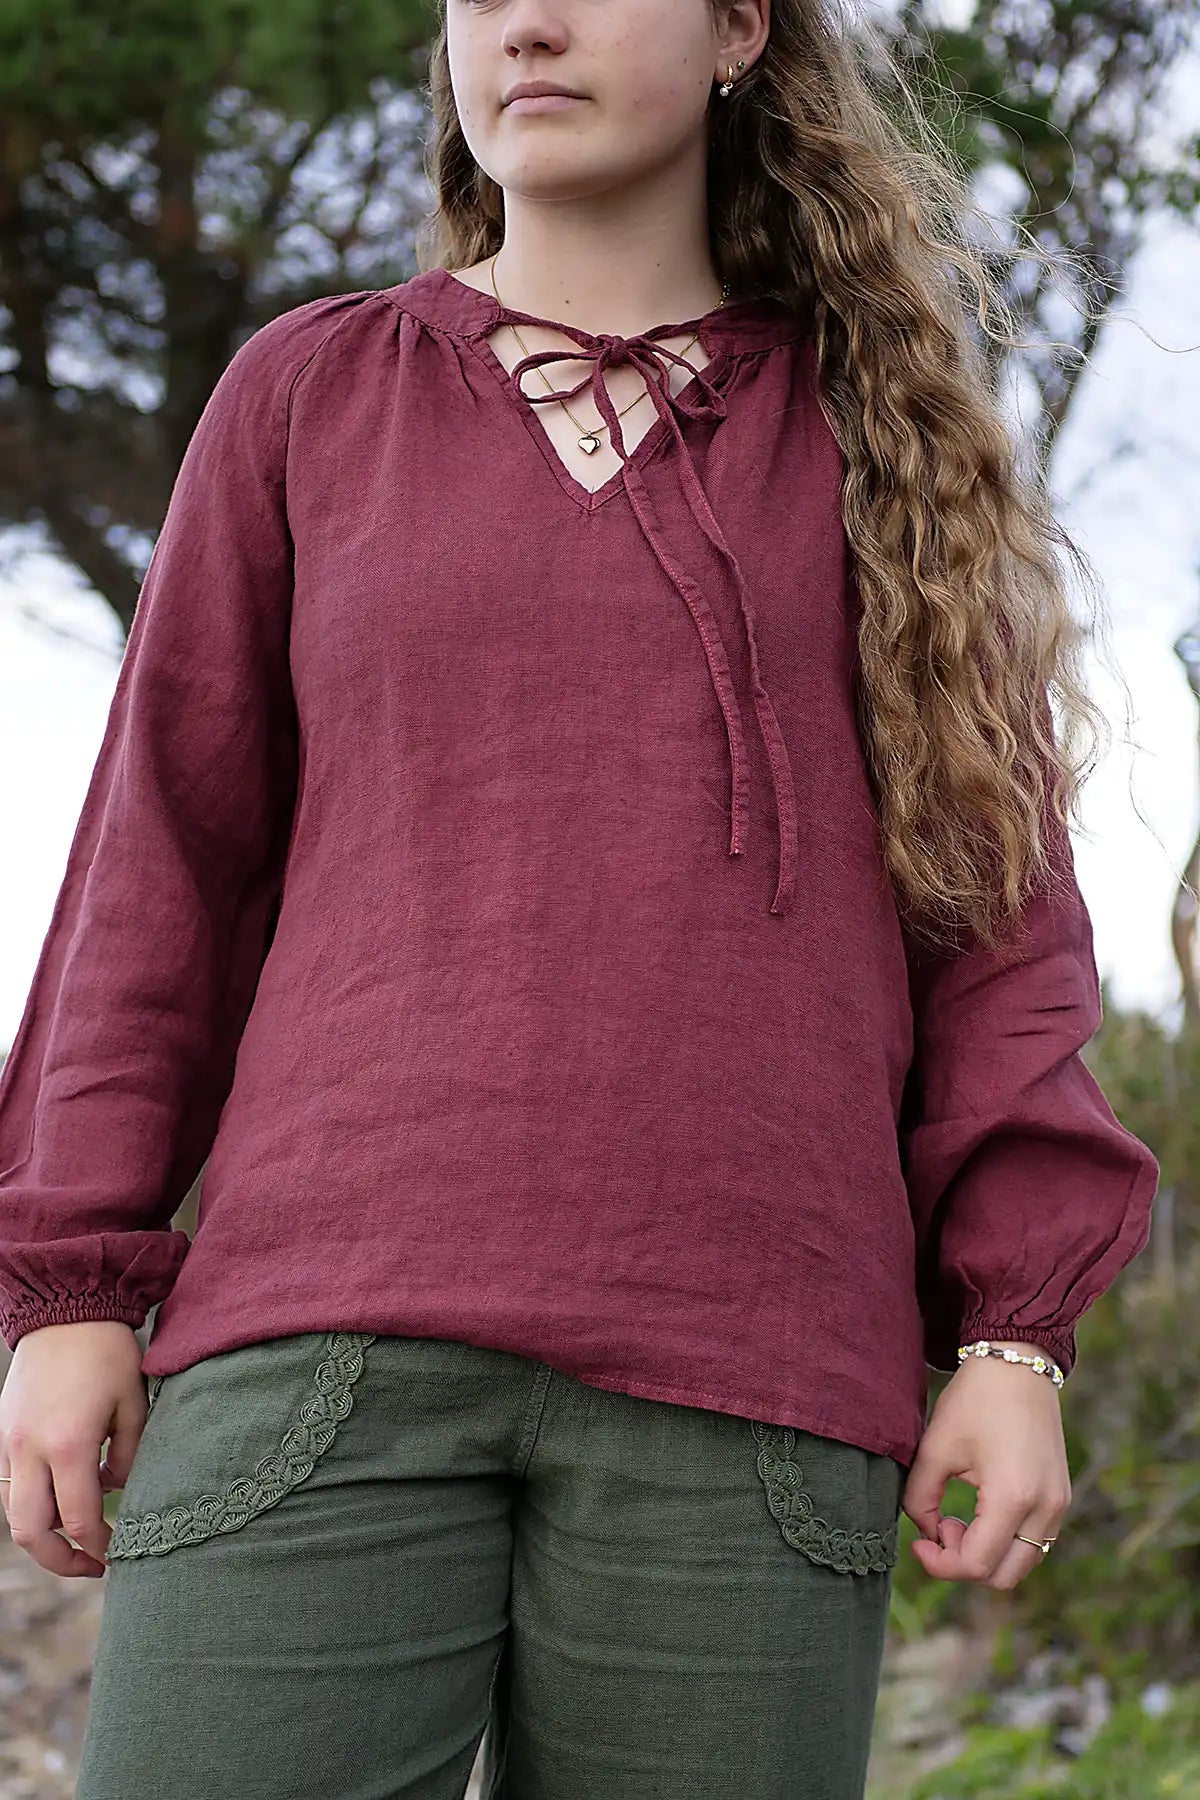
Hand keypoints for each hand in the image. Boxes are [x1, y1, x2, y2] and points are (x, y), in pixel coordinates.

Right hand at [0, 1320, 149, 1577]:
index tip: (119, 1553)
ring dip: (42, 1534)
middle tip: (92, 1564)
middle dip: (60, 1560)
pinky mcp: (3, 1433)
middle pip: (31, 1532)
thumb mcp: (134, 1403)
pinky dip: (31, 1503)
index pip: (80, 1519)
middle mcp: (31, 1450)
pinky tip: (60, 1497)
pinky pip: (9, 1485)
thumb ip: (128, 1456)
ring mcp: (10, 1443)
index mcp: (69, 1445)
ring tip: (76, 1537)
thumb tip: (114, 1488)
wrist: (65, 1309)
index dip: (100, 1546)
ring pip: (13, 1513)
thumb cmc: (107, 1352)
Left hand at [902, 1342, 1070, 1587]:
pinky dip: (1003, 1542)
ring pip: (1020, 1564)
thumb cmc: (975, 1399)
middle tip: (940, 1526)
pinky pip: (1032, 1544)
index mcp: (1012, 1497)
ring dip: (985, 1555)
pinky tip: (979, 1512)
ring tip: (958, 1516)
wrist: (1019, 1362)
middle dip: (963, 1564)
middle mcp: (1045, 1509)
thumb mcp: (936, 1448)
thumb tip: (925, 1533)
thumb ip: (919, 1500)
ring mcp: (1059, 1505)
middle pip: (1003, 1577)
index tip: (918, 1542)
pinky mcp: (1060, 1498)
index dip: (940, 1564)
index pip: (976, 1564)